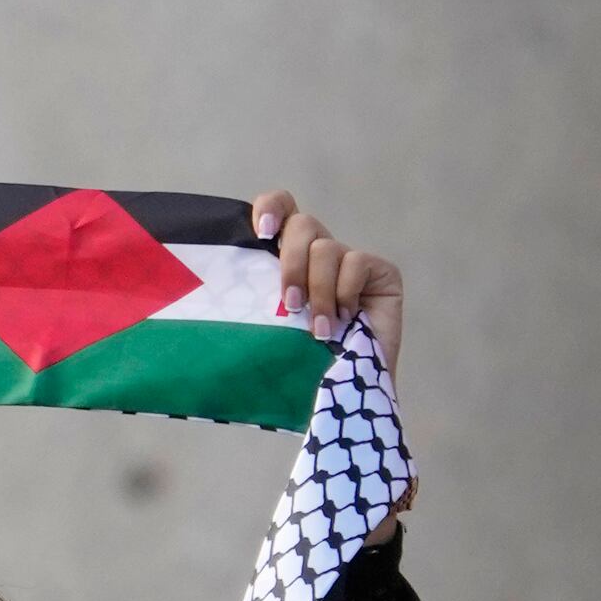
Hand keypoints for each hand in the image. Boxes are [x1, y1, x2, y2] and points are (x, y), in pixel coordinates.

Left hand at [249, 190, 403, 378]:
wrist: (341, 393)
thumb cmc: (299, 364)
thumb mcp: (268, 328)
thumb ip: (254, 301)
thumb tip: (218, 291)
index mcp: (288, 259)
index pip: (281, 210)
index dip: (271, 208)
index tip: (262, 232)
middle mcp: (319, 254)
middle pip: (302, 224)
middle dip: (292, 263)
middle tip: (290, 304)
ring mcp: (351, 261)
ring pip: (326, 248)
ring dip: (319, 292)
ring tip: (318, 330)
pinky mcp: (381, 272)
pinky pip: (356, 263)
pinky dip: (345, 294)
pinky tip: (345, 321)